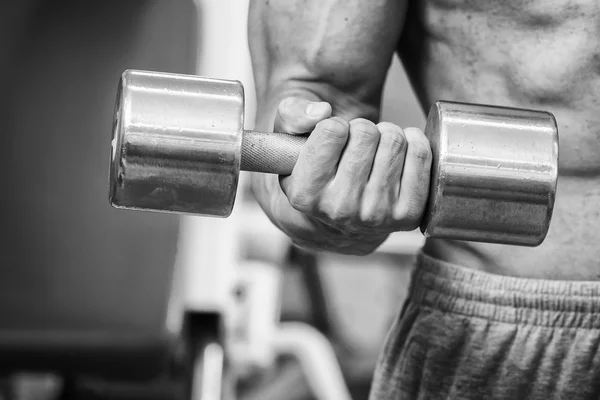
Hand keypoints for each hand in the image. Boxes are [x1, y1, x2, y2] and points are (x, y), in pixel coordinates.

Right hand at [252, 97, 432, 254]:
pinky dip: (412, 143)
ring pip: (394, 140)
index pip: (332, 130)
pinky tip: (398, 154)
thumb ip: (292, 115)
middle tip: (355, 146)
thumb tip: (321, 112)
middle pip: (365, 132)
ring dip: (385, 136)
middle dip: (361, 129)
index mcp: (305, 194)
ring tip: (374, 153)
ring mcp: (376, 215)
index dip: (333, 126)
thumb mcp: (288, 143)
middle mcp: (340, 209)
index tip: (332, 141)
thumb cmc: (314, 173)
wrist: (337, 223)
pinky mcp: (408, 215)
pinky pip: (420, 155)